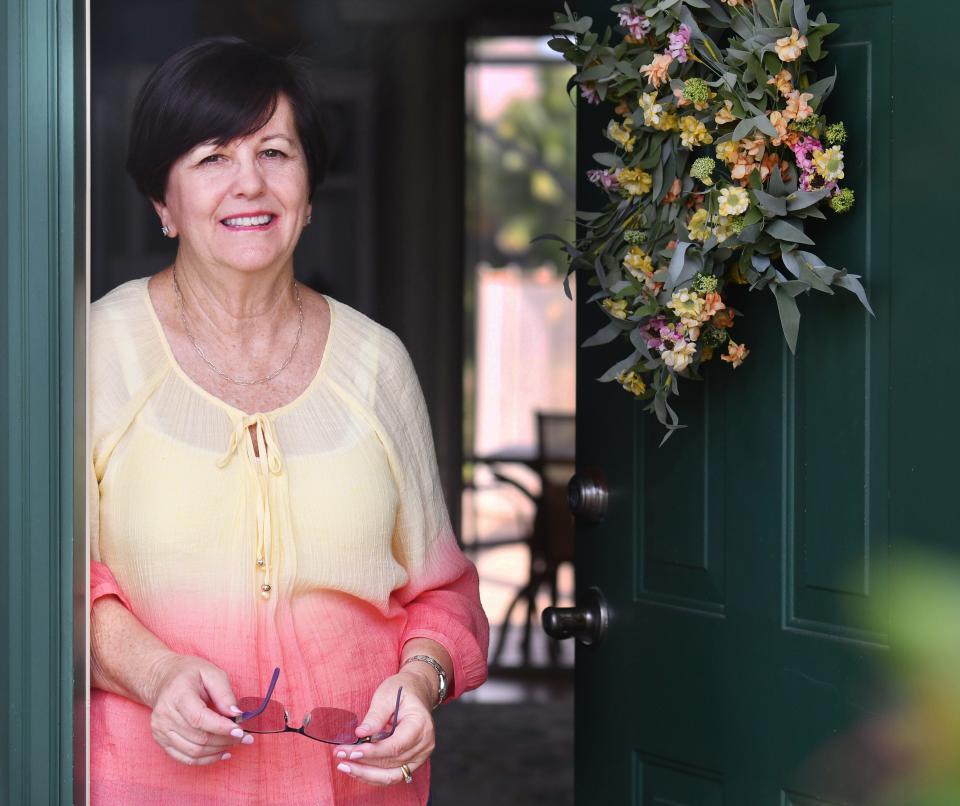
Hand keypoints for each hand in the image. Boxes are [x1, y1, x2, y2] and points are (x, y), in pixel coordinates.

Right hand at [146, 654, 250, 765]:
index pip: (199, 719)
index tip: (241, 730)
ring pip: (193, 752)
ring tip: (235, 743)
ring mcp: (161, 730)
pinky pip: (185, 758)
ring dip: (218, 750)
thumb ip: (224, 693)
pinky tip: (221, 753)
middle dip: (225, 740)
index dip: (221, 728)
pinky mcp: (161, 741)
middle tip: (245, 737)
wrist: (163, 680)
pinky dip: (206, 759)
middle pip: (198, 737)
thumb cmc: (190, 674)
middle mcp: (165, 715)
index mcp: (177, 695)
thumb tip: (236, 715)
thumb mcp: (211, 673)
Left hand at [332, 666, 436, 786]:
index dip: (373, 752)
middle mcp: (424, 744)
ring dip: (366, 774)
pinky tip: (356, 769)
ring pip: (391, 775)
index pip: (396, 746)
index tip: (352, 752)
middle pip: (391, 762)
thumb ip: (375, 716)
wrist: (416, 692)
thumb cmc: (401, 691)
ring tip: (344, 766)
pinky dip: (373, 775)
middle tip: (340, 755)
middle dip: (363, 762)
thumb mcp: (386, 695)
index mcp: (421, 725)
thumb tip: (361, 734)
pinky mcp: (412, 763)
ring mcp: (420, 756)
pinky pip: (392, 776)